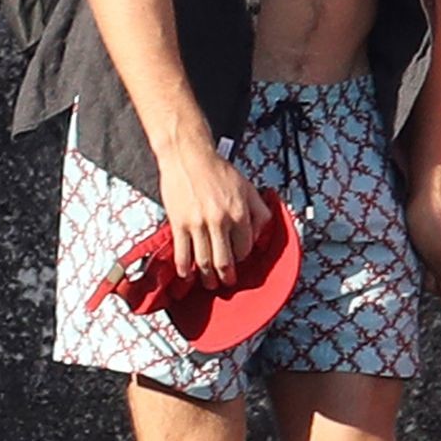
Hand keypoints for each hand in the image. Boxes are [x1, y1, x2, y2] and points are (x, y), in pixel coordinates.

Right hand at [156, 125, 270, 288]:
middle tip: (225, 283)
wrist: (188, 156)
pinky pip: (182, 252)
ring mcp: (198, 223)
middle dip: (226, 276)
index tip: (238, 262)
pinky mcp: (179, 223)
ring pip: (203, 261)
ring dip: (206, 277)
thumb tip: (261, 233)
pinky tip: (186, 274)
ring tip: (208, 284)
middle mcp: (220, 220)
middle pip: (224, 260)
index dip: (242, 258)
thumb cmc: (217, 170)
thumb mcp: (247, 187)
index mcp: (239, 212)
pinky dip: (184, 267)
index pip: (244, 248)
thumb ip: (259, 210)